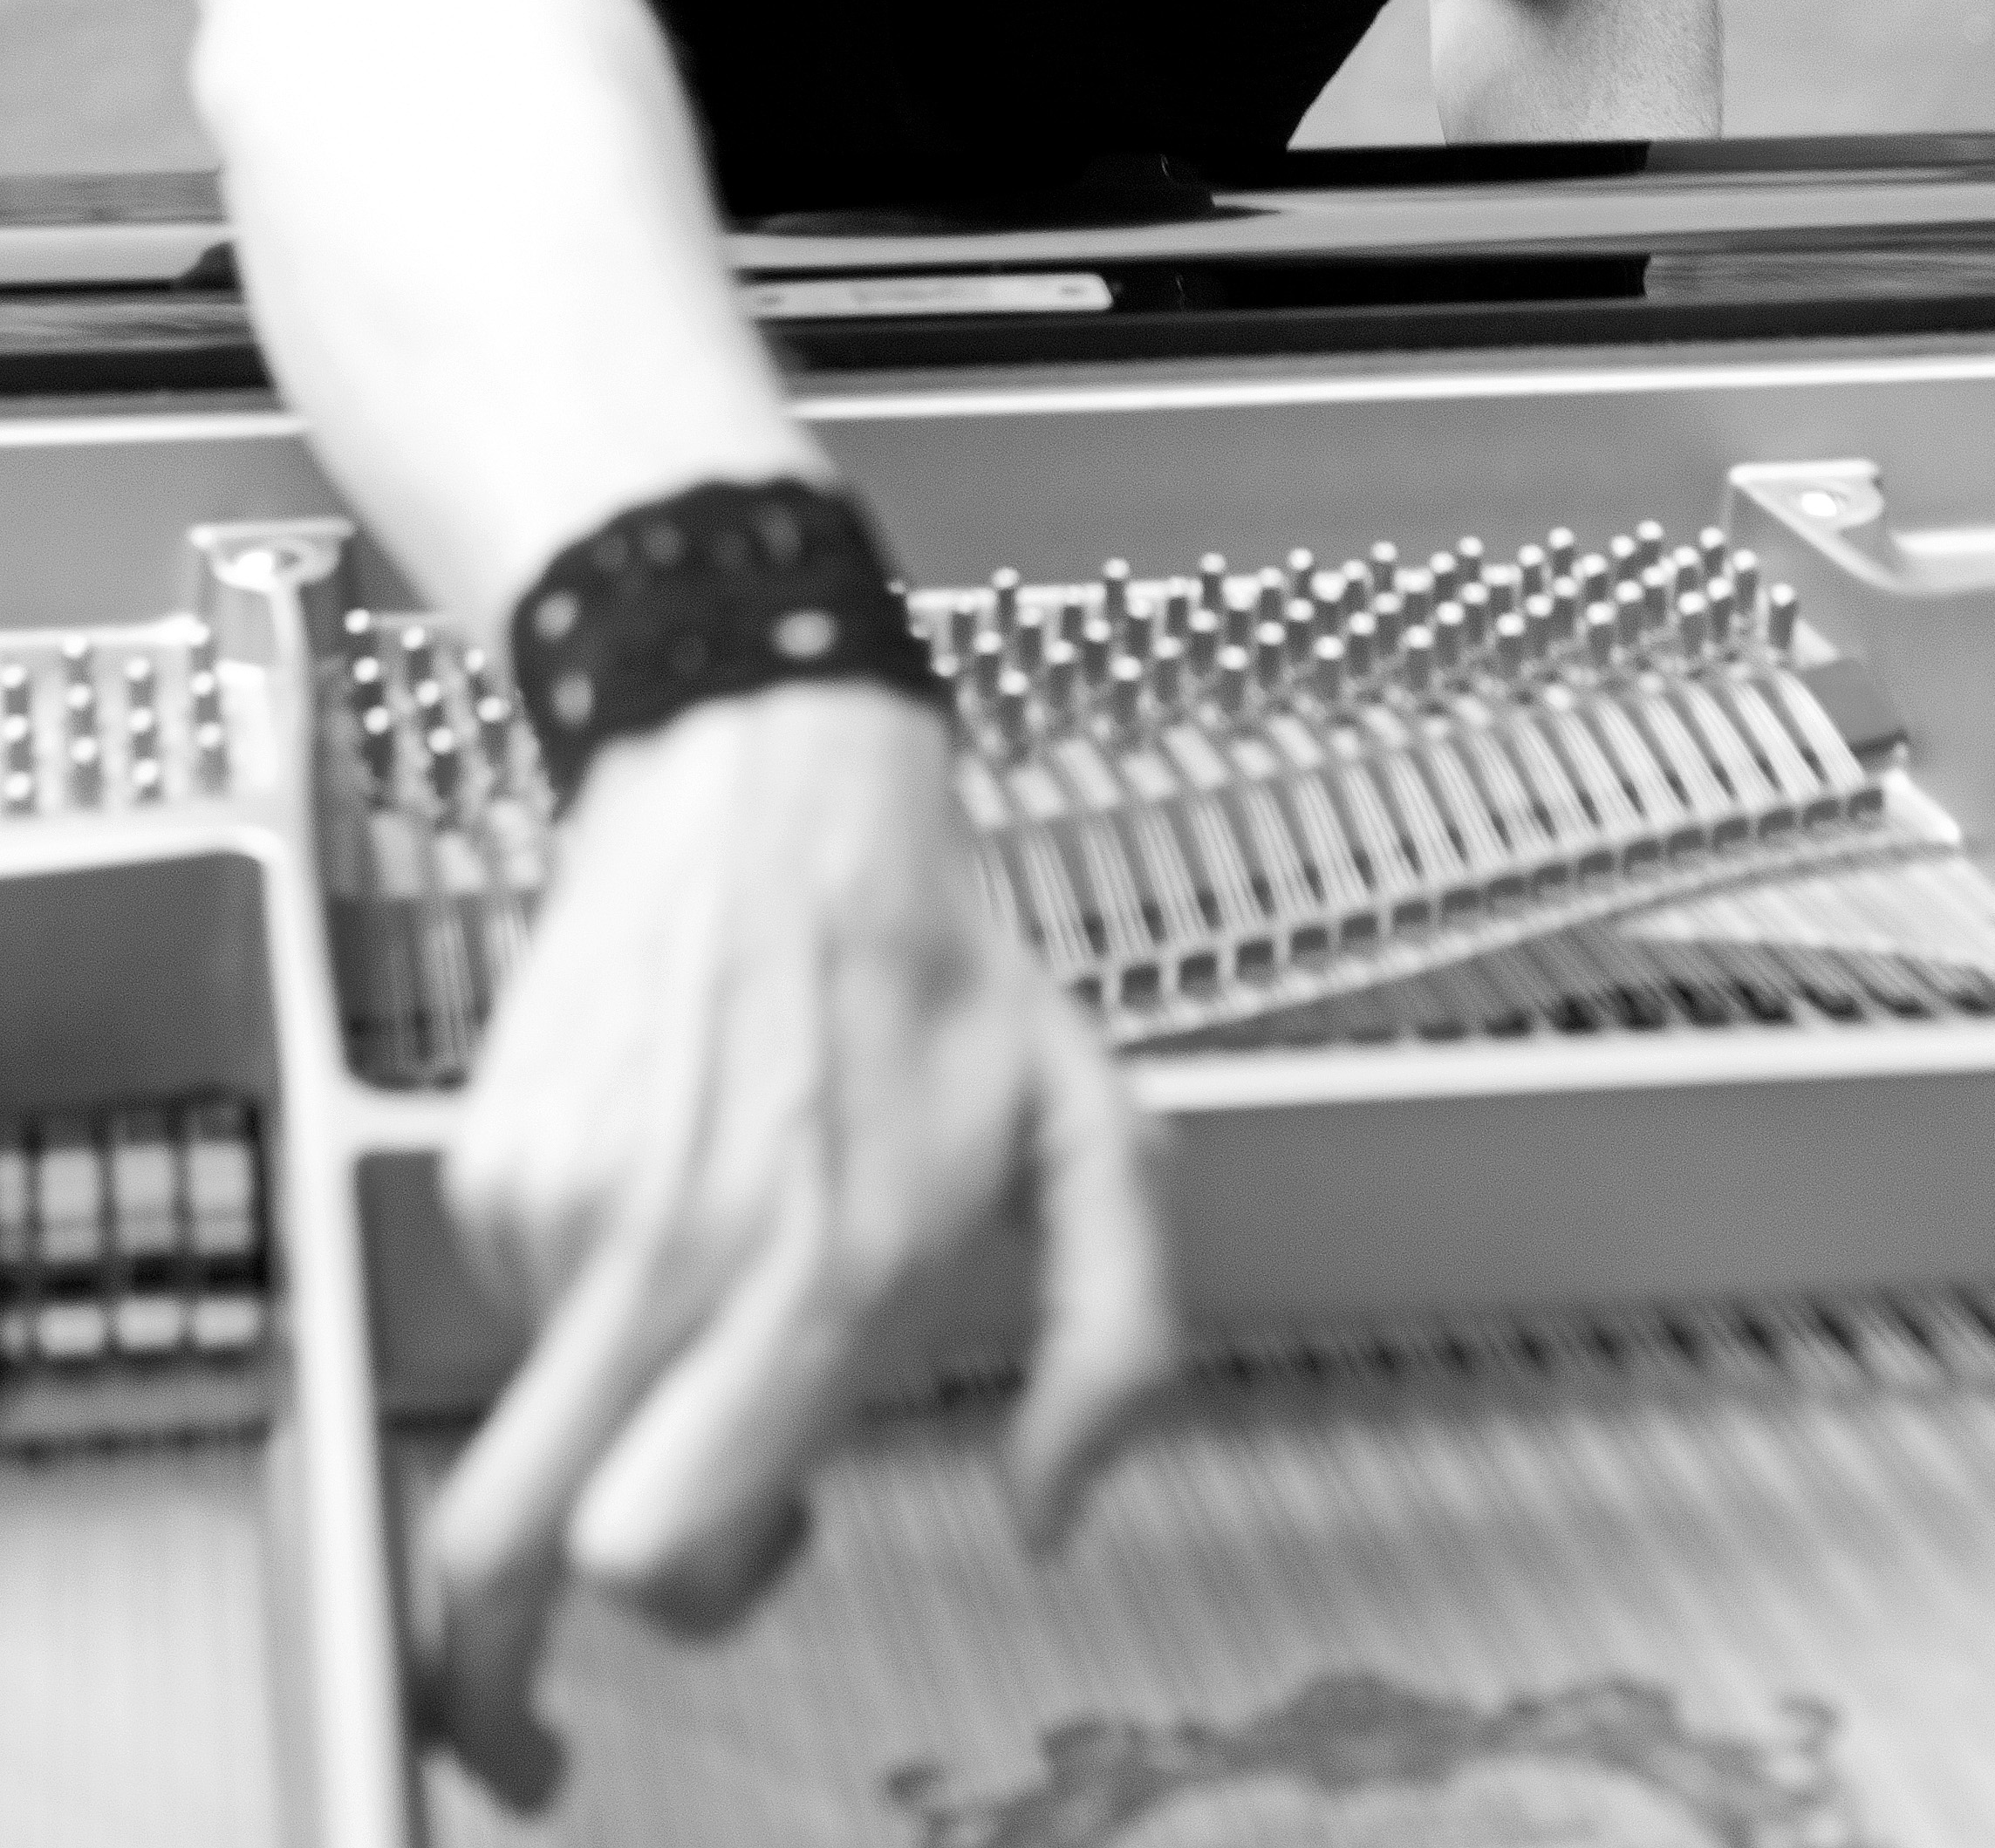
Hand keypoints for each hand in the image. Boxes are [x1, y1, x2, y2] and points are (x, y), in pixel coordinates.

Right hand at [414, 681, 1172, 1810]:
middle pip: (514, 1554)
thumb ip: (1114, 1340)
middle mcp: (674, 1253)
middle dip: (553, 1608)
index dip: (712, 1595)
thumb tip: (1052, 1505)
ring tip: (718, 1257)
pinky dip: (582, 1288)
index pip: (665, 1555)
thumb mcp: (1089, 1128)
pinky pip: (512, 1299)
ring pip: (532, 1416)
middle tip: (648, 1552)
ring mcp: (564, 1203)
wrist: (769, 770)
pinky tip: (670, 1183)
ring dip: (617, 1392)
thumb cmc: (932, 952)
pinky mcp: (495, 1154)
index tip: (765, 1555)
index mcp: (823, 1271)